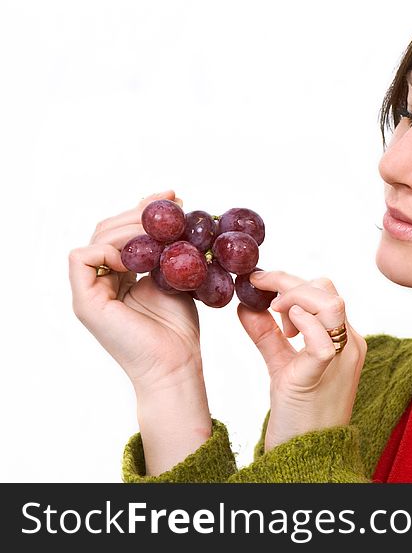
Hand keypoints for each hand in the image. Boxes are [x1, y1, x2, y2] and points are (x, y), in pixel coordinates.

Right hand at [68, 190, 203, 391]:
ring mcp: (89, 292)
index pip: (121, 232)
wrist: (177, 363)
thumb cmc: (179, 328)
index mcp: (119, 276)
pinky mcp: (85, 302)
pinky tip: (138, 254)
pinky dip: (109, 249)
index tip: (173, 199)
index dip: (143, 212)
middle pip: (106, 231)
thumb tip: (174, 211)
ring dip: (129, 227)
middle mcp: (100, 281)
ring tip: (161, 228)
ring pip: (95, 239)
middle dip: (137, 213)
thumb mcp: (175, 277)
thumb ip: (166, 250)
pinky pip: (82, 258)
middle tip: (169, 204)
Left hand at [237, 271, 367, 451]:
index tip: (260, 281)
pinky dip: (301, 323)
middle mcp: (350, 343)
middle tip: (264, 296)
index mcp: (344, 339)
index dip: (292, 280)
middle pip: (328, 290)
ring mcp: (342, 358)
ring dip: (296, 298)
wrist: (307, 455)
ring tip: (276, 315)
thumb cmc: (299, 415)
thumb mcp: (282, 366)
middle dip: (290, 283)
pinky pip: (321, 339)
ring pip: (330, 304)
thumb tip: (246, 306)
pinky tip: (284, 329)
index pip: (325, 291)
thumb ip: (267, 335)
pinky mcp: (324, 374)